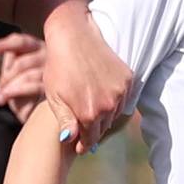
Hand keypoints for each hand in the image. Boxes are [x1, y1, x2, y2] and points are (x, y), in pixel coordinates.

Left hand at [0, 33, 45, 123]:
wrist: (43, 117)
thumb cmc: (29, 95)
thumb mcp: (17, 77)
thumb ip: (12, 66)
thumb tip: (4, 66)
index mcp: (38, 49)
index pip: (21, 42)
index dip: (5, 44)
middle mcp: (48, 57)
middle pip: (22, 62)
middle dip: (6, 77)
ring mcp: (53, 72)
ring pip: (27, 75)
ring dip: (10, 88)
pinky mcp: (55, 88)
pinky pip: (35, 87)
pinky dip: (18, 92)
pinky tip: (9, 99)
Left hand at [43, 8, 131, 153]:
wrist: (73, 36)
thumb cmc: (58, 66)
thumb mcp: (55, 96)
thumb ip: (65, 121)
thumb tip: (70, 140)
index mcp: (88, 113)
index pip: (90, 139)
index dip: (83, 144)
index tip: (79, 147)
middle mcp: (107, 106)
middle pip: (103, 128)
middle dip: (93, 130)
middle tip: (84, 129)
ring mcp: (120, 92)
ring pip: (114, 114)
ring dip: (104, 115)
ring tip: (92, 110)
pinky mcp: (128, 79)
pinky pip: (123, 99)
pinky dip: (114, 101)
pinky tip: (102, 95)